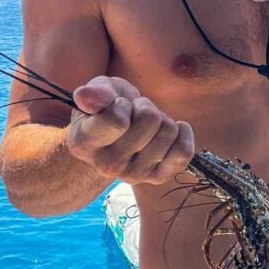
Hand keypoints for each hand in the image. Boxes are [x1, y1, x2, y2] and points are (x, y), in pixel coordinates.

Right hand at [67, 76, 194, 185]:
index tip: (117, 105)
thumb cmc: (107, 108)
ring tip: (145, 124)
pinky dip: (183, 133)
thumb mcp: (99, 91)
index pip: (117, 121)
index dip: (123, 104)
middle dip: (145, 107)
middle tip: (133, 113)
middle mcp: (107, 165)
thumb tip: (86, 96)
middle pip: (150, 120)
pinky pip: (184, 152)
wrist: (115, 135)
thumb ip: (95, 92)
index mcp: (84, 143)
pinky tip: (172, 129)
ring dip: (161, 119)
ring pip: (168, 131)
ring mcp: (133, 175)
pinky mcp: (157, 178)